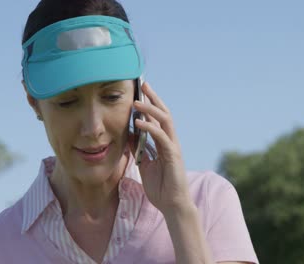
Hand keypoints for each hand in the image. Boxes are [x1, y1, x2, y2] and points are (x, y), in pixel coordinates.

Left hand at [129, 81, 191, 211]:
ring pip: (165, 121)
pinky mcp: (173, 155)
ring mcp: (173, 147)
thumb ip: (139, 148)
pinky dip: (150, 128)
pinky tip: (139, 122)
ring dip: (150, 109)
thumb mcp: (144, 164)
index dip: (150, 104)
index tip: (140, 91)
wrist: (171, 204)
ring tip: (137, 101)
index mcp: (164, 142)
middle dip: (154, 98)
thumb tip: (130, 134)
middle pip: (164, 113)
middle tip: (144, 84)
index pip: (158, 118)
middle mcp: (170, 141)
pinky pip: (161, 137)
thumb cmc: (160, 186)